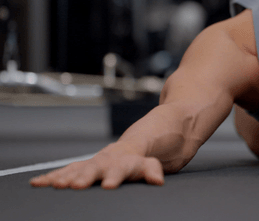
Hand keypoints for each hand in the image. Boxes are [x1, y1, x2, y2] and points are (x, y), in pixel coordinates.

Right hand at [30, 144, 163, 189]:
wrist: (150, 134)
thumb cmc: (154, 152)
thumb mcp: (160, 158)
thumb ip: (153, 168)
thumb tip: (157, 180)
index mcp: (127, 158)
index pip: (122, 167)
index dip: (115, 176)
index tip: (108, 185)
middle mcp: (108, 158)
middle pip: (96, 167)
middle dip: (85, 176)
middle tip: (75, 185)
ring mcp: (96, 162)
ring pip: (79, 168)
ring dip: (66, 177)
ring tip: (55, 185)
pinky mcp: (86, 166)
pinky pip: (68, 171)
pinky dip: (53, 177)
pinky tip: (38, 183)